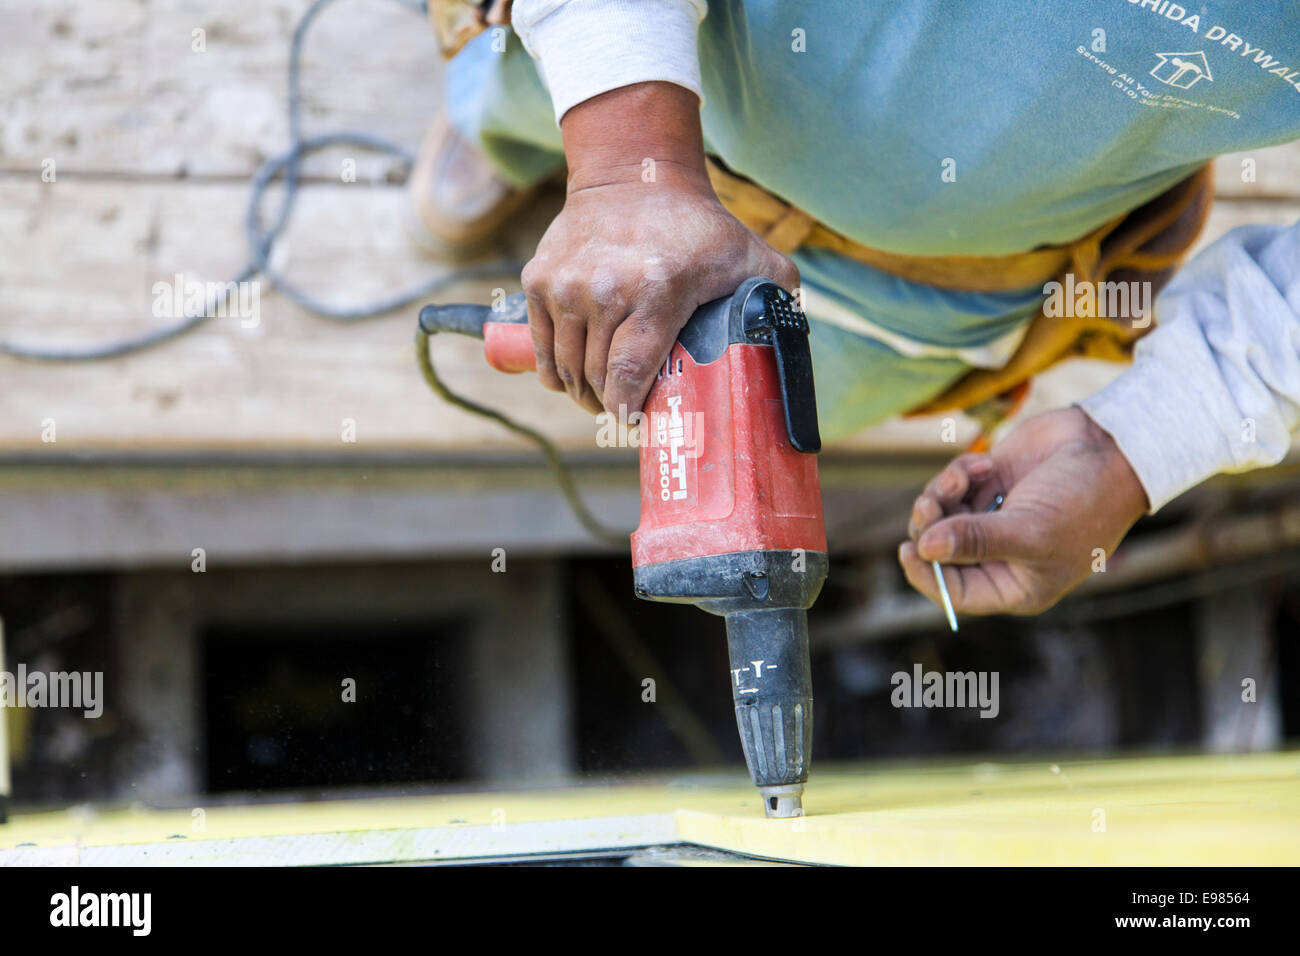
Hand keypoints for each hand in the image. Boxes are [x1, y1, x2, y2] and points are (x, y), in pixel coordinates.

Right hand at [520, 82, 798, 415]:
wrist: (634, 176)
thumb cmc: (698, 227)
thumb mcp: (750, 257)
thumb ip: (779, 297)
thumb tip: (795, 349)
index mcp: (656, 291)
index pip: (629, 372)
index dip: (628, 408)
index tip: (636, 423)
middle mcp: (603, 289)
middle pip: (597, 377)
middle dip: (610, 405)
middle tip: (628, 411)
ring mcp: (565, 285)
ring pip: (566, 367)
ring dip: (582, 393)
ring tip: (603, 397)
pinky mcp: (538, 280)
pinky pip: (542, 347)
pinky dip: (555, 370)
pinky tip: (572, 378)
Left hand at [897, 407, 1149, 615]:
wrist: (1110, 446)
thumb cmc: (1084, 500)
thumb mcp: (1031, 529)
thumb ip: (976, 541)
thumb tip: (926, 548)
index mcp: (1015, 584)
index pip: (955, 592)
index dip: (926, 575)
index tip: (909, 550)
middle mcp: (1000, 556)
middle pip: (938, 552)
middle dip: (929, 527)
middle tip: (929, 504)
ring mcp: (993, 519)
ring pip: (939, 517)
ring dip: (941, 495)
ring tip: (960, 478)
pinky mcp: (989, 486)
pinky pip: (952, 487)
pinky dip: (959, 474)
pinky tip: (984, 463)